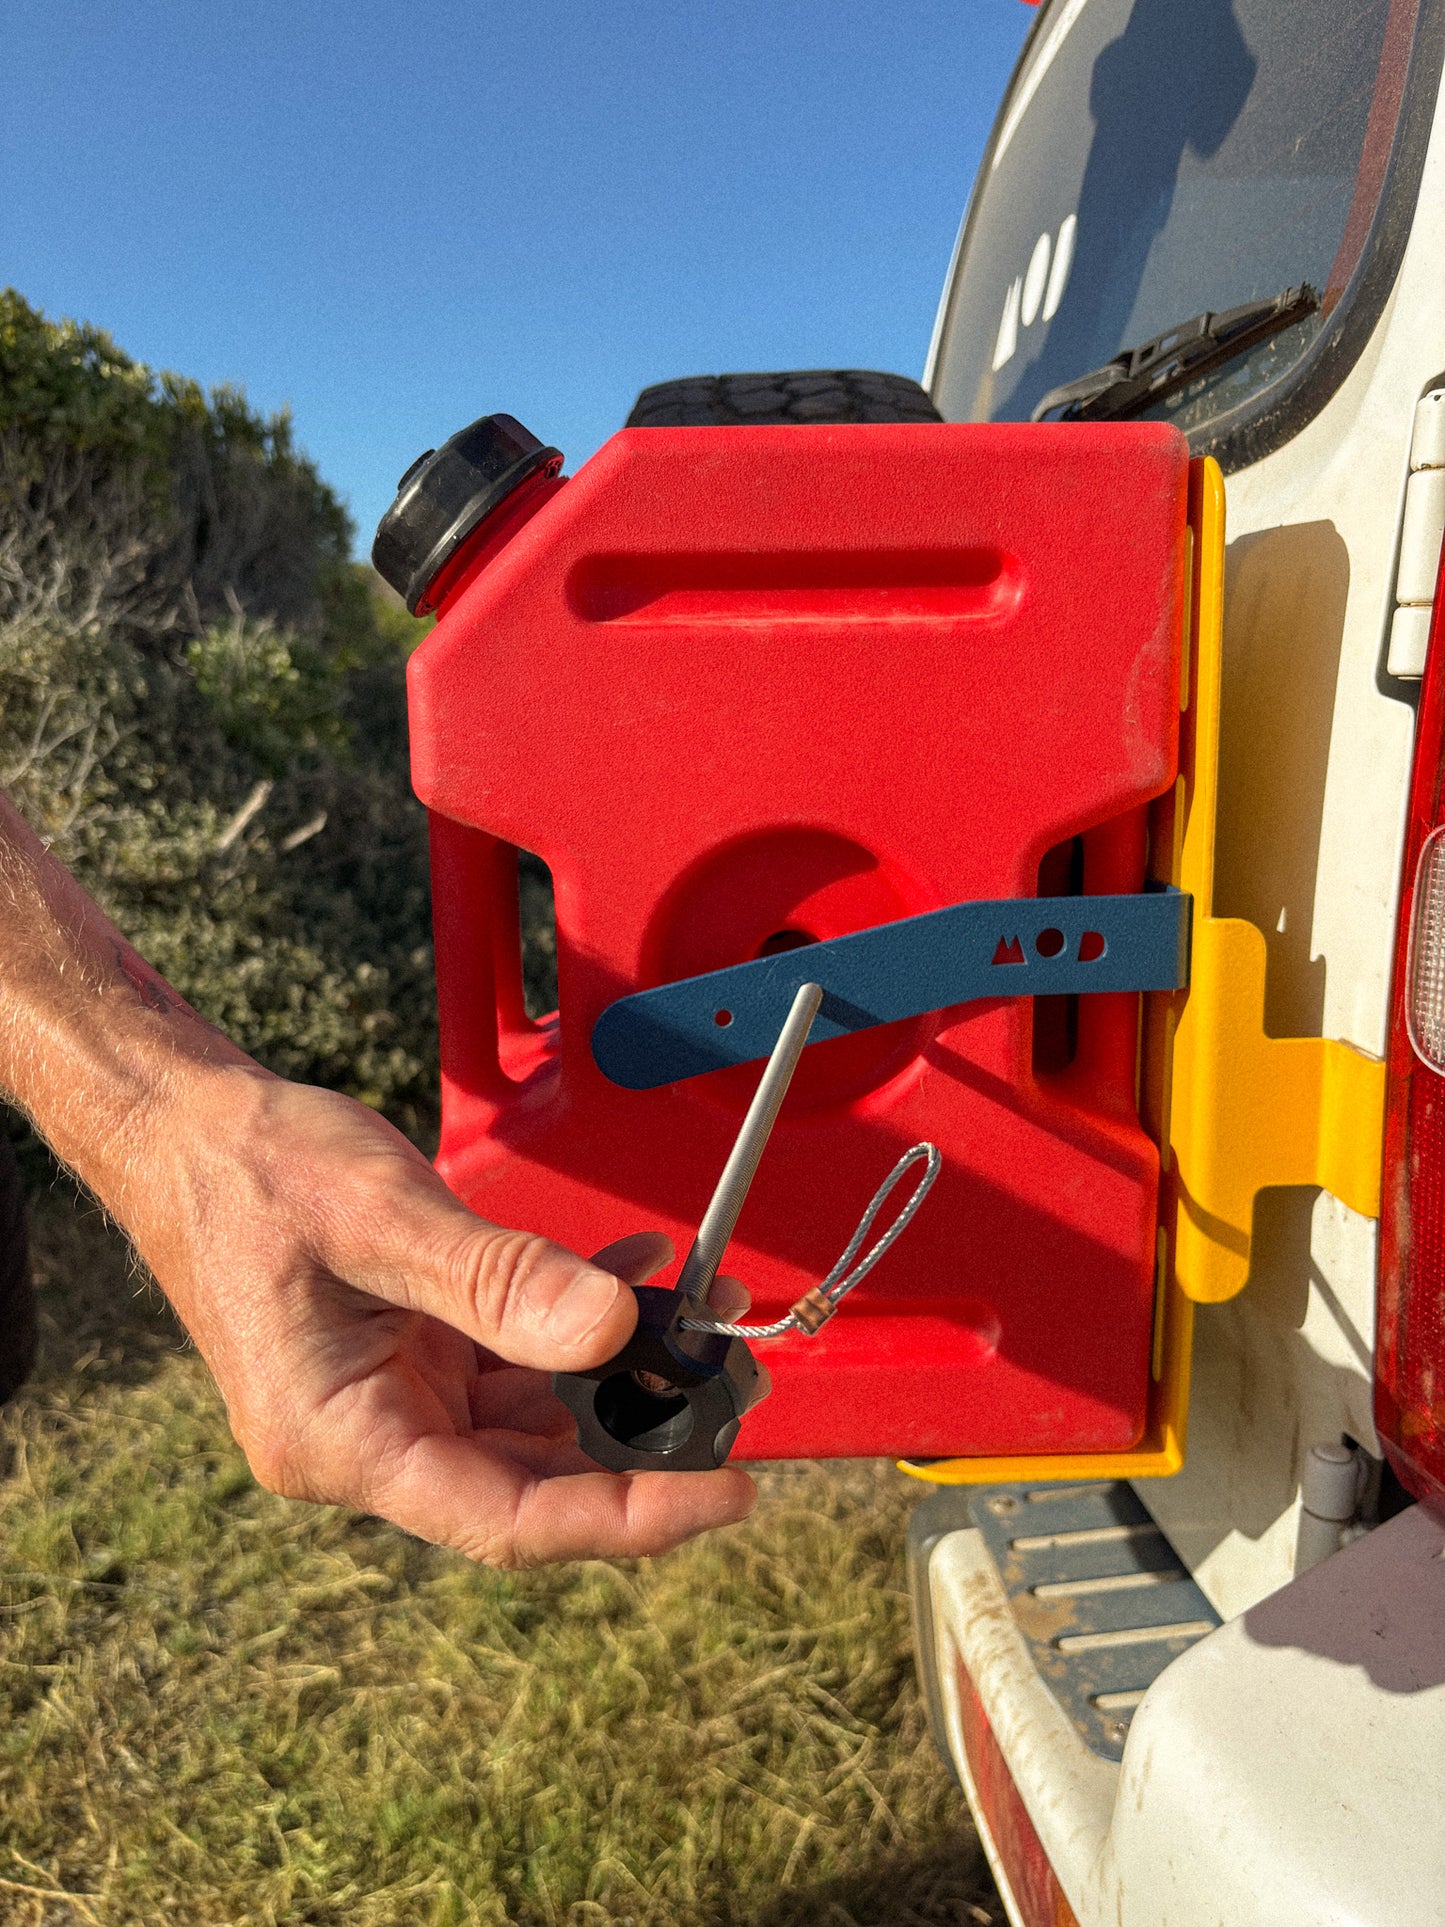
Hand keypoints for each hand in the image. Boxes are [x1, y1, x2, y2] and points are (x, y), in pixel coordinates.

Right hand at [126, 1066, 759, 1566]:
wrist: (184, 1127)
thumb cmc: (253, 1170)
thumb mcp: (381, 1217)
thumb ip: (496, 1281)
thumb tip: (613, 1331)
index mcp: (339, 1441)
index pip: (505, 1522)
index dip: (626, 1518)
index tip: (729, 1495)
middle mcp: (369, 1440)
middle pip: (532, 1478)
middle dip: (641, 1435)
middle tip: (738, 1385)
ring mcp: (391, 1399)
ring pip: (535, 1416)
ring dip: (620, 1369)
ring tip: (703, 1310)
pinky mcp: (411, 1354)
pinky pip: (515, 1358)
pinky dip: (578, 1318)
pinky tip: (636, 1271)